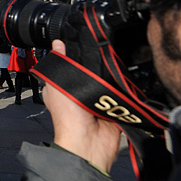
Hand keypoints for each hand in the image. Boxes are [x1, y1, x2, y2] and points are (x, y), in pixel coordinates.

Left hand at [47, 40, 121, 173]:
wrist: (89, 142)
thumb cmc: (68, 117)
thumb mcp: (57, 85)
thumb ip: (59, 63)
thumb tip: (57, 43)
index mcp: (64, 85)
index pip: (72, 62)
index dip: (77, 53)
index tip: (86, 38)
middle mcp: (82, 89)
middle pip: (92, 67)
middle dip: (97, 60)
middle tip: (103, 46)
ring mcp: (99, 96)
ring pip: (108, 75)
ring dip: (110, 70)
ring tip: (114, 57)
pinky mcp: (115, 103)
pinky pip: (122, 88)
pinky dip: (123, 83)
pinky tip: (123, 72)